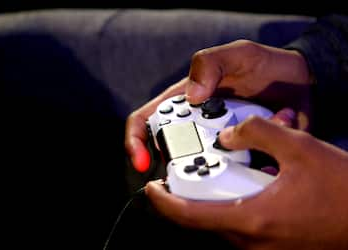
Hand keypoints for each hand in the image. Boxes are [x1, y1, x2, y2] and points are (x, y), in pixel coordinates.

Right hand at [125, 39, 312, 171]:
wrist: (301, 83)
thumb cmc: (263, 66)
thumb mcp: (238, 54)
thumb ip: (210, 63)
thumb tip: (192, 97)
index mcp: (183, 102)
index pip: (145, 122)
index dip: (136, 143)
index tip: (143, 162)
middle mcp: (195, 127)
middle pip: (173, 154)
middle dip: (188, 163)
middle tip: (219, 158)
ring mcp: (217, 144)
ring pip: (206, 169)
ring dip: (228, 164)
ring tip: (256, 152)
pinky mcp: (239, 158)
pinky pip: (238, 173)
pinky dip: (255, 166)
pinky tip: (273, 153)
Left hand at [145, 117, 347, 249]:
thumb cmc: (339, 189)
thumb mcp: (299, 146)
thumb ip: (258, 132)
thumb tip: (229, 135)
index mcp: (248, 219)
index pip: (188, 216)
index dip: (163, 201)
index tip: (151, 187)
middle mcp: (249, 240)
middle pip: (202, 215)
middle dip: (193, 190)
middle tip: (196, 166)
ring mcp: (259, 246)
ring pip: (221, 217)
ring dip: (216, 194)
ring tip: (229, 168)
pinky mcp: (268, 243)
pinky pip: (239, 222)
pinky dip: (234, 201)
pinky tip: (253, 182)